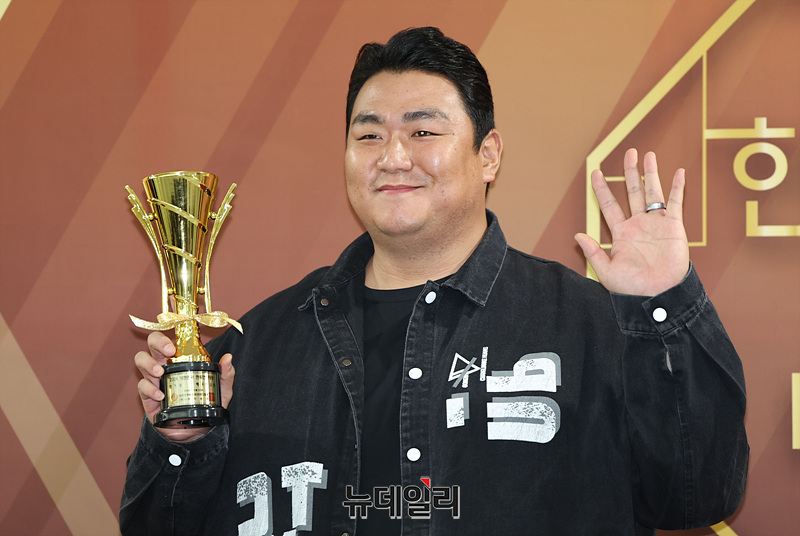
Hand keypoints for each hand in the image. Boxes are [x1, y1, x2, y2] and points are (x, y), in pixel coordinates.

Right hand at [134, 331, 234, 442]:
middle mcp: (164, 364)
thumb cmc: (206, 404)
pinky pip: (142, 387)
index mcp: (180, 358)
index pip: (171, 339)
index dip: (170, 335)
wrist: (194, 431)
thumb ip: (226, 375)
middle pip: (151, 343)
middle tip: (168, 351)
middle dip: (156, 342)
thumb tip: (228, 358)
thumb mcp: (221, 390)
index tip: (175, 343)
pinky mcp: (148, 396)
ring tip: (160, 373)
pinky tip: (160, 395)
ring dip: (148, 364)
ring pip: (141, 361)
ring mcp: (154, 380)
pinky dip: (149, 389)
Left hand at [574, 148, 689, 295]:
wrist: (658, 296)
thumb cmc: (632, 288)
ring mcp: (656, 224)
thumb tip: (577, 235)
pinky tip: (677, 172)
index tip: (595, 172)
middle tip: (629, 153)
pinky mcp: (673, 227)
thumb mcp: (606, 271)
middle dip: (630, 172)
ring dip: (650, 174)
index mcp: (621, 234)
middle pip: (632, 192)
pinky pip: (675, 203)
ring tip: (648, 155)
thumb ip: (593, 252)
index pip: (609, 205)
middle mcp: (638, 225)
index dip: (602, 189)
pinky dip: (676, 188)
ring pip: (652, 193)